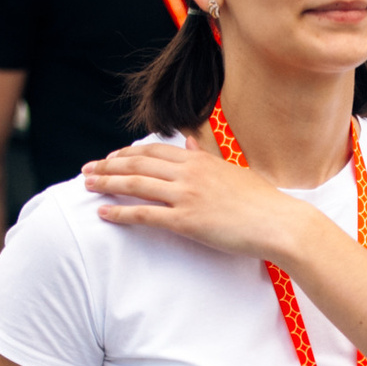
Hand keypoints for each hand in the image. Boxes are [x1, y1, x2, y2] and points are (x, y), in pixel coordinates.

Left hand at [82, 140, 320, 264]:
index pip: (154, 150)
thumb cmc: (261, 202)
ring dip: (107, 183)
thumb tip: (191, 142)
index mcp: (200, 160)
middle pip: (138, 163)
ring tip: (87, 186)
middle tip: (87, 170)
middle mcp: (190, 173)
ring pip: (135, 184)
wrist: (279, 223)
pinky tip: (104, 212)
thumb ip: (208, 157)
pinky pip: (145, 214)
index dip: (127, 153)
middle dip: (108, 165)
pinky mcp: (186, 221)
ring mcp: (187, 196)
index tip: (111, 157)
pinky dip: (120, 212)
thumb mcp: (232, 171)